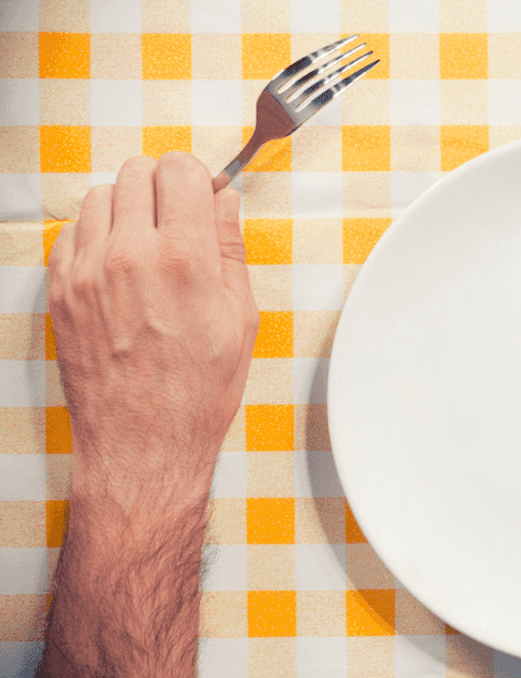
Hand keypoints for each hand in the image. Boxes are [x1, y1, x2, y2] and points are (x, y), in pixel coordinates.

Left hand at [48, 153, 257, 504]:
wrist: (144, 443)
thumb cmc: (198, 391)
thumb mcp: (239, 318)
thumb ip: (230, 249)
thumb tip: (226, 202)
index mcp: (184, 258)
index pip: (180, 170)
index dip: (198, 178)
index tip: (203, 195)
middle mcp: (129, 255)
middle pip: (137, 172)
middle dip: (163, 187)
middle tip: (179, 219)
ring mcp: (87, 271)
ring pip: (100, 196)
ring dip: (127, 207)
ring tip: (147, 244)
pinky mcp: (60, 290)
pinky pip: (71, 231)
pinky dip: (96, 235)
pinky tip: (119, 266)